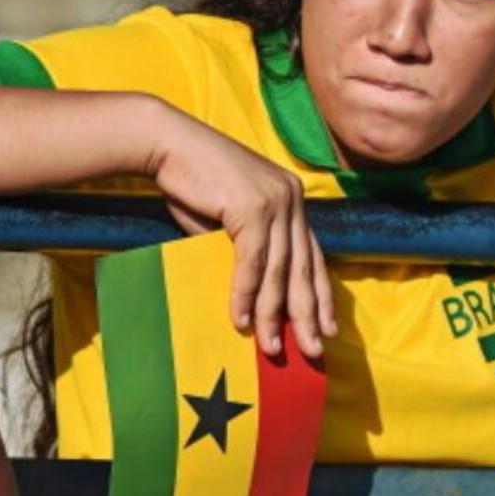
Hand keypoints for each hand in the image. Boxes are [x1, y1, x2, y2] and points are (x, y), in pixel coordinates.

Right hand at [147, 113, 336, 360]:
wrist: (166, 143)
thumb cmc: (192, 183)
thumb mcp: (229, 221)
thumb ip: (248, 250)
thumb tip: (255, 296)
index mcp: (292, 200)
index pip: (314, 255)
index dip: (321, 294)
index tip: (327, 327)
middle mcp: (291, 199)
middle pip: (303, 268)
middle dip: (308, 314)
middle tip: (314, 351)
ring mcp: (276, 202)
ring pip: (279, 271)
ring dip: (273, 314)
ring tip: (273, 349)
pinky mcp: (253, 207)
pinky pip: (252, 263)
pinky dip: (244, 295)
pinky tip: (240, 321)